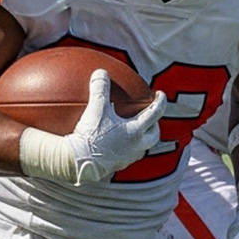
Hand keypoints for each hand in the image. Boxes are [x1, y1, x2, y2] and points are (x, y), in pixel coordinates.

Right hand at [64, 69, 165, 183]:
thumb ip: (100, 88)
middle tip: (150, 116)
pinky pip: (126, 155)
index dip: (160, 101)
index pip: (155, 113)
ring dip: (141, 138)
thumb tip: (101, 72)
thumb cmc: (90, 136)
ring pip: (142, 147)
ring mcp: (127, 158)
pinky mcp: (116, 166)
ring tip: (134, 130)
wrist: (78, 163)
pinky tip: (114, 142)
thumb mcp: (95, 108)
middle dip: (155, 124)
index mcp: (136, 131)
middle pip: (154, 135)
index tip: (160, 94)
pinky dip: (125, 147)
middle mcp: (136, 146)